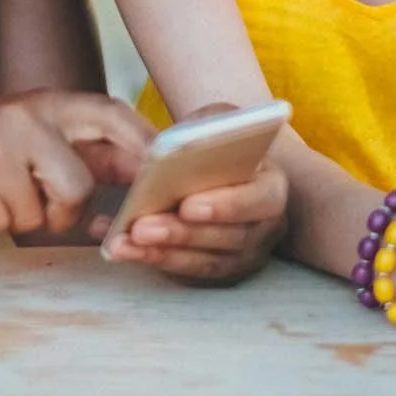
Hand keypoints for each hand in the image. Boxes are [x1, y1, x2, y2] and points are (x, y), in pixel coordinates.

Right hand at [0, 90, 151, 236]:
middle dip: (63, 212)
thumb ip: (84, 154)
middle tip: (39, 206)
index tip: (161, 173)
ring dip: (17, 219)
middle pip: (76, 184)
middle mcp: (22, 113)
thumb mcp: (31, 137)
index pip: (110, 113)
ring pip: (34, 212)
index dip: (142, 142)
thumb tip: (144, 179)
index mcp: (47, 102)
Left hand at [104, 102, 289, 285]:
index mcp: (272, 186)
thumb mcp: (217, 122)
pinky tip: (124, 249)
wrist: (216, 168)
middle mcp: (266, 227)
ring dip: (162, 253)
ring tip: (124, 242)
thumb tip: (180, 145)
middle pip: (228, 238)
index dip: (225, 206)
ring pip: (205, 262)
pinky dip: (154, 260)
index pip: (259, 200)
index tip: (187, 205)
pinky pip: (187, 272)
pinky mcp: (219, 271)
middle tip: (141, 227)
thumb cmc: (216, 143)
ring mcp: (245, 255)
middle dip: (181, 233)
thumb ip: (207, 129)